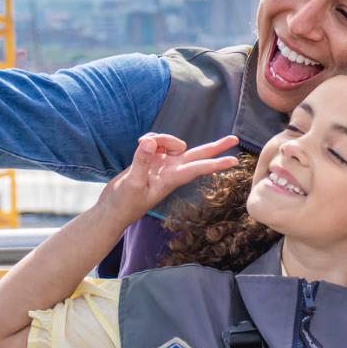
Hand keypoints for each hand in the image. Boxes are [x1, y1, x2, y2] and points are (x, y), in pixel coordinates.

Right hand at [101, 133, 239, 216]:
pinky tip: (139, 145)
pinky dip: (150, 139)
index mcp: (171, 179)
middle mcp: (171, 170)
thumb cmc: (124, 204)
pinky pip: (157, 141)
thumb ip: (142, 161)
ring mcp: (162, 164)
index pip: (198, 168)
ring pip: (172, 141)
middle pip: (197, 154)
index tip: (234, 161)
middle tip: (235, 139)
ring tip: (142, 144)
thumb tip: (150, 142)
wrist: (112, 210)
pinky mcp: (152, 160)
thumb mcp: (132, 183)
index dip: (216, 163)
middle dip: (215, 147)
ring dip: (161, 137)